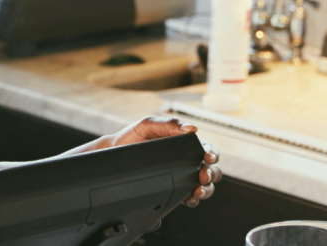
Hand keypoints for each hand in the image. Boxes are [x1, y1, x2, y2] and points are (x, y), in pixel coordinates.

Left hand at [104, 116, 221, 207]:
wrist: (114, 154)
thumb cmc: (132, 137)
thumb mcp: (148, 125)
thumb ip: (169, 124)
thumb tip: (192, 128)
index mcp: (186, 144)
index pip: (207, 149)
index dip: (212, 153)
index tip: (207, 156)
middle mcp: (187, 162)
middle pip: (211, 169)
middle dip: (211, 173)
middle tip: (203, 176)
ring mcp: (182, 177)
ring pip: (205, 186)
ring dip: (207, 190)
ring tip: (198, 191)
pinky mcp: (174, 191)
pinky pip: (190, 198)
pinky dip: (194, 200)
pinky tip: (189, 198)